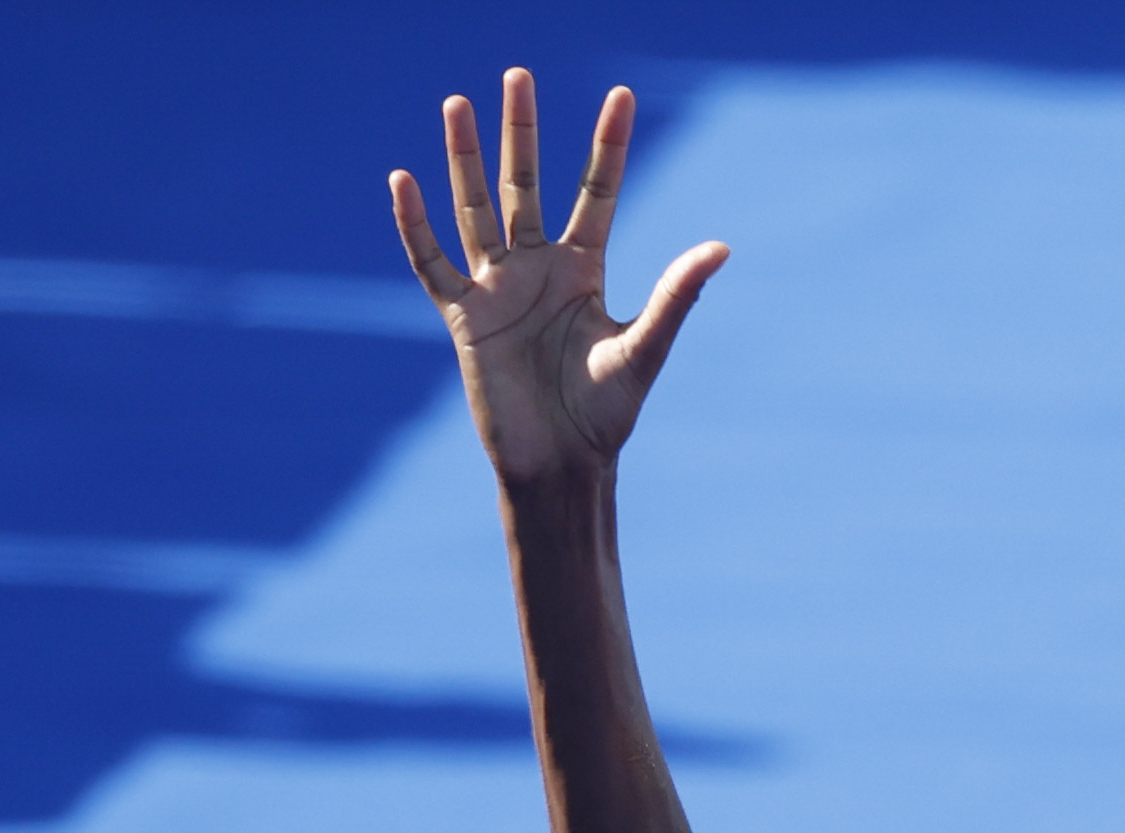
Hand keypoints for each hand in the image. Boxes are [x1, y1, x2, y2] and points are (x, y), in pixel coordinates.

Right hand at [391, 71, 728, 484]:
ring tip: (458, 103)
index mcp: (584, 270)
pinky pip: (432, 263)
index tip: (620, 95)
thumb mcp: (644, 349)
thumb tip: (721, 247)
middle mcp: (537, 269)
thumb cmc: (606, 416)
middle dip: (522, 132)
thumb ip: (676, 295)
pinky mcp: (463, 318)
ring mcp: (497, 289)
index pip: (596, 193)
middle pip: (526, 184)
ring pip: (476, 208)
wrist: (562, 466)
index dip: (607, 147)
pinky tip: (403, 179)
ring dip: (465, 158)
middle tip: (519, 74)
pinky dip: (415, 225)